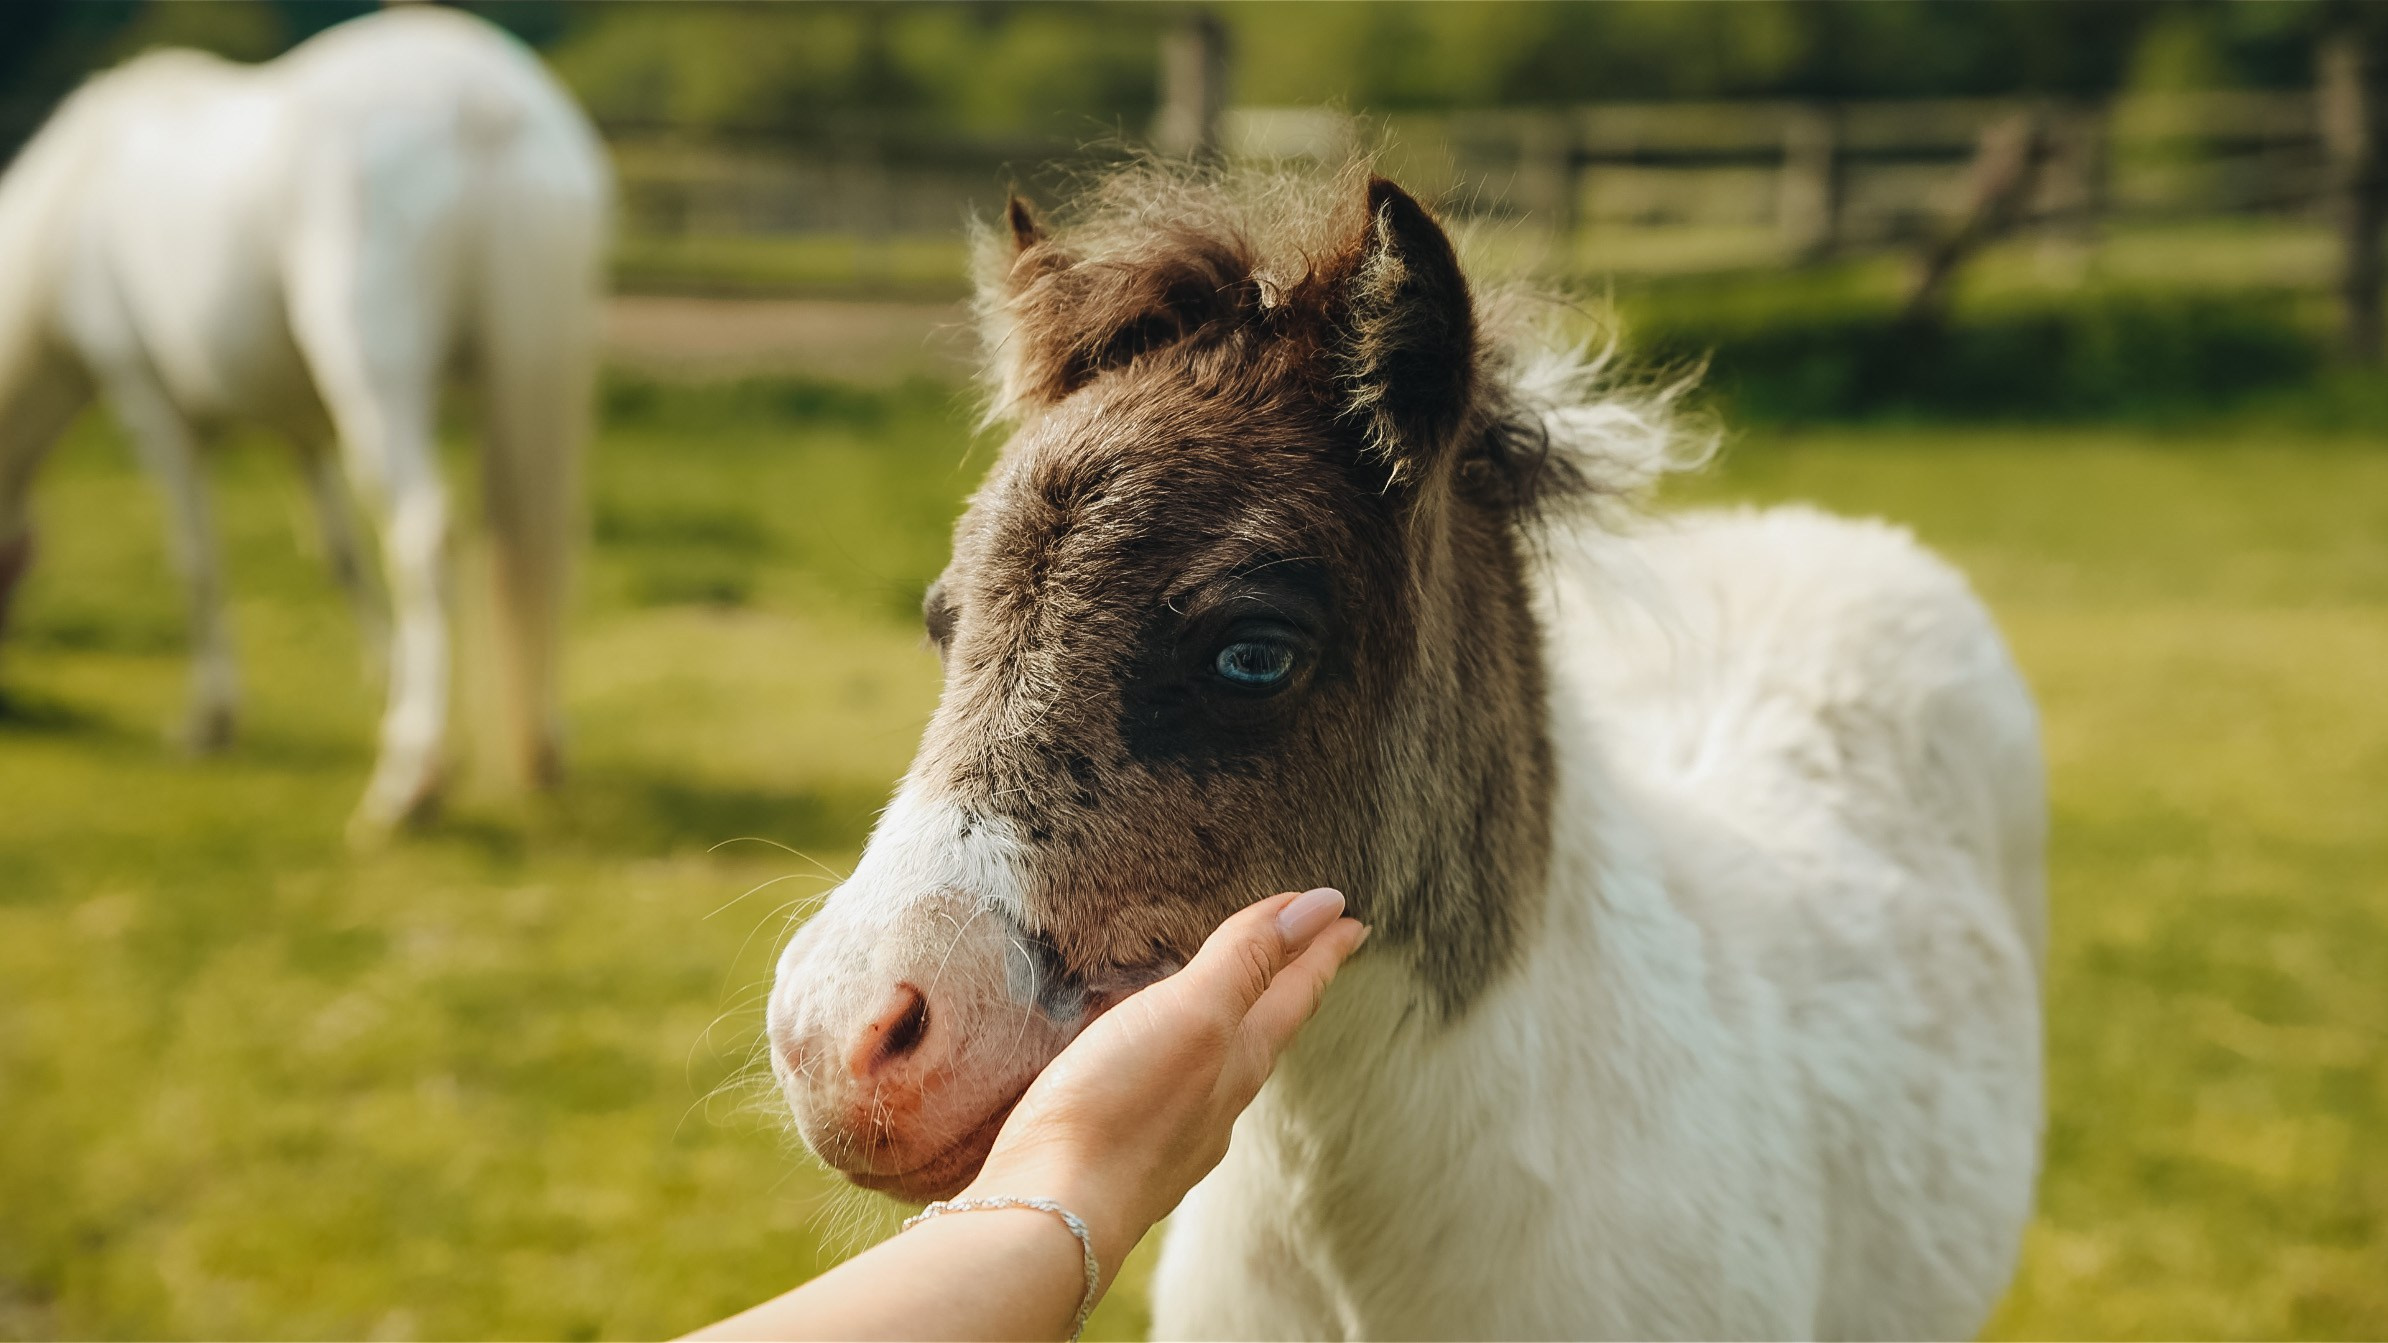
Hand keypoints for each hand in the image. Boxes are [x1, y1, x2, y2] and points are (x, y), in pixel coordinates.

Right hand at [962, 887, 1368, 1283]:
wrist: (1055, 1212)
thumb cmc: (1122, 1108)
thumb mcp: (1194, 1014)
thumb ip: (1247, 960)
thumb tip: (1320, 905)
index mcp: (1241, 1059)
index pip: (1295, 991)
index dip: (1322, 949)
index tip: (1351, 919)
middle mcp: (1218, 1098)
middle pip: (1267, 1027)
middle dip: (1288, 982)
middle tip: (1308, 951)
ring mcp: (1174, 1129)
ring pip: (1221, 1062)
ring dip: (1235, 1020)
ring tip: (1235, 996)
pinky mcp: (1125, 1145)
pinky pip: (1170, 1086)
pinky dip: (1178, 1054)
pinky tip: (1154, 1058)